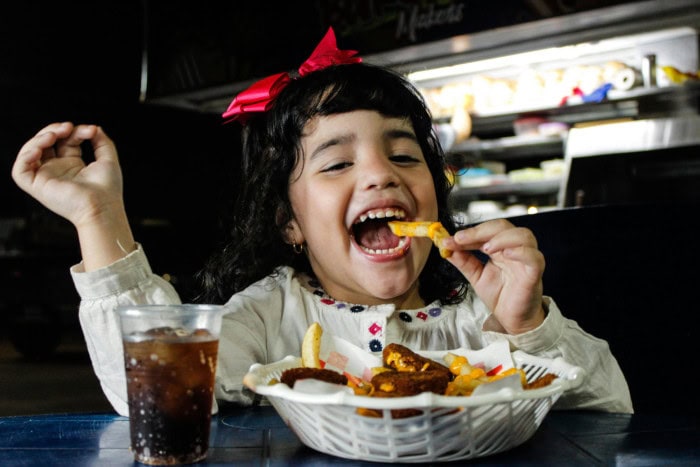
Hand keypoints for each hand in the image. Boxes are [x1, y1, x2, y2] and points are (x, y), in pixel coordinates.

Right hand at [12, 122, 122, 227]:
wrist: (103, 206)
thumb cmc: (107, 189)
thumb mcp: (108, 159)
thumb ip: (102, 141)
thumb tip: (95, 128)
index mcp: (73, 165)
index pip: (66, 140)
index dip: (75, 131)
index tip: (90, 131)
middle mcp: (57, 170)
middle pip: (45, 143)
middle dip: (53, 130)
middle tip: (68, 127)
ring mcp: (46, 178)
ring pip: (30, 153)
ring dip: (39, 139)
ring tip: (55, 134)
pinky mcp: (36, 187)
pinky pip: (20, 170)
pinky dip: (25, 156)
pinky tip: (39, 149)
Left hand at [441, 219, 545, 333]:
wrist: (512, 319)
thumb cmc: (499, 295)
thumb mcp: (475, 276)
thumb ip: (463, 261)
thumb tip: (446, 247)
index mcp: (500, 247)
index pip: (486, 231)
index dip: (468, 233)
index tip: (448, 240)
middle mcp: (514, 249)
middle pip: (502, 226)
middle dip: (480, 230)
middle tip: (461, 239)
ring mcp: (526, 259)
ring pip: (523, 235)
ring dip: (501, 238)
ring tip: (485, 248)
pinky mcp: (534, 273)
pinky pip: (534, 257)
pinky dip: (521, 252)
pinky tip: (507, 254)